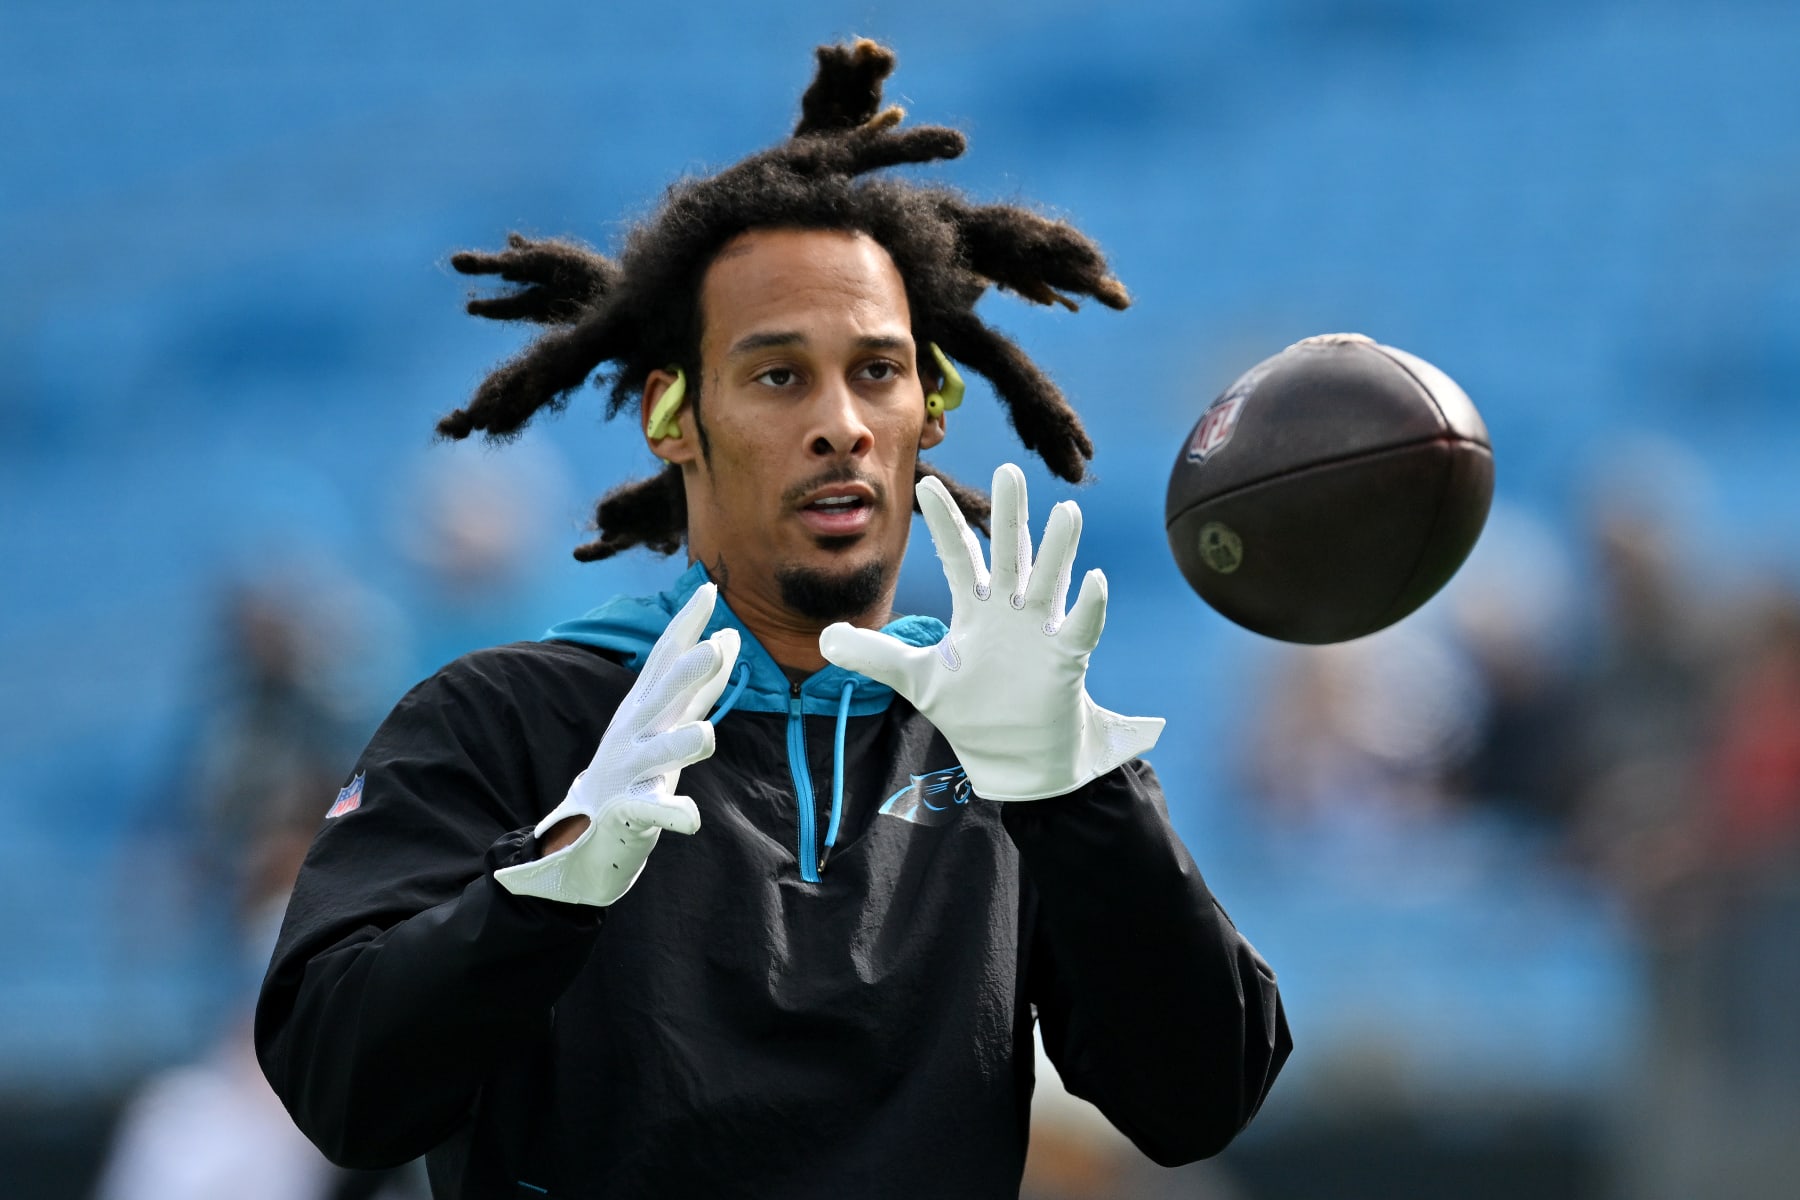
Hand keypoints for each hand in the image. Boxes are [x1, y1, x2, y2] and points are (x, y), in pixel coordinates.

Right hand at [495, 584, 738, 905]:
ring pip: (658, 752)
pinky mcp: (628, 810)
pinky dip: (671, 813)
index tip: (712, 591)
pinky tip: (690, 817)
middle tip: (714, 648)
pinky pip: (651, 810)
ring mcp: (630, 770)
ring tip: (705, 735)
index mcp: (646, 706)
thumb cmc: (637, 762)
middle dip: (688, 673)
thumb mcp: (665, 718)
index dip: (688, 625)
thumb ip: (700, 683)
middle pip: (663, 696)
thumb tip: (728, 637)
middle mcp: (636, 731)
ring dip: (681, 742)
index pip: (667, 658)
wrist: (584, 828)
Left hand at [820, 463, 1161, 800]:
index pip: (958, 556)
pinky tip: (1093, 580)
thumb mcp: (915, 680)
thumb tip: (824, 638)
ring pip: (1049, 581)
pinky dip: (1088, 606)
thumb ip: (874, 655)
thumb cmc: (971, 711)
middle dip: (1009, 514)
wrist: (1012, 757)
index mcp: (976, 609)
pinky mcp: (1064, 660)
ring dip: (1058, 549)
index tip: (924, 484)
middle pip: (1009, 554)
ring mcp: (1040, 632)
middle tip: (1008, 470)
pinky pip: (1079, 628)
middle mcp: (1010, 611)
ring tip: (1068, 511)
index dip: (943, 524)